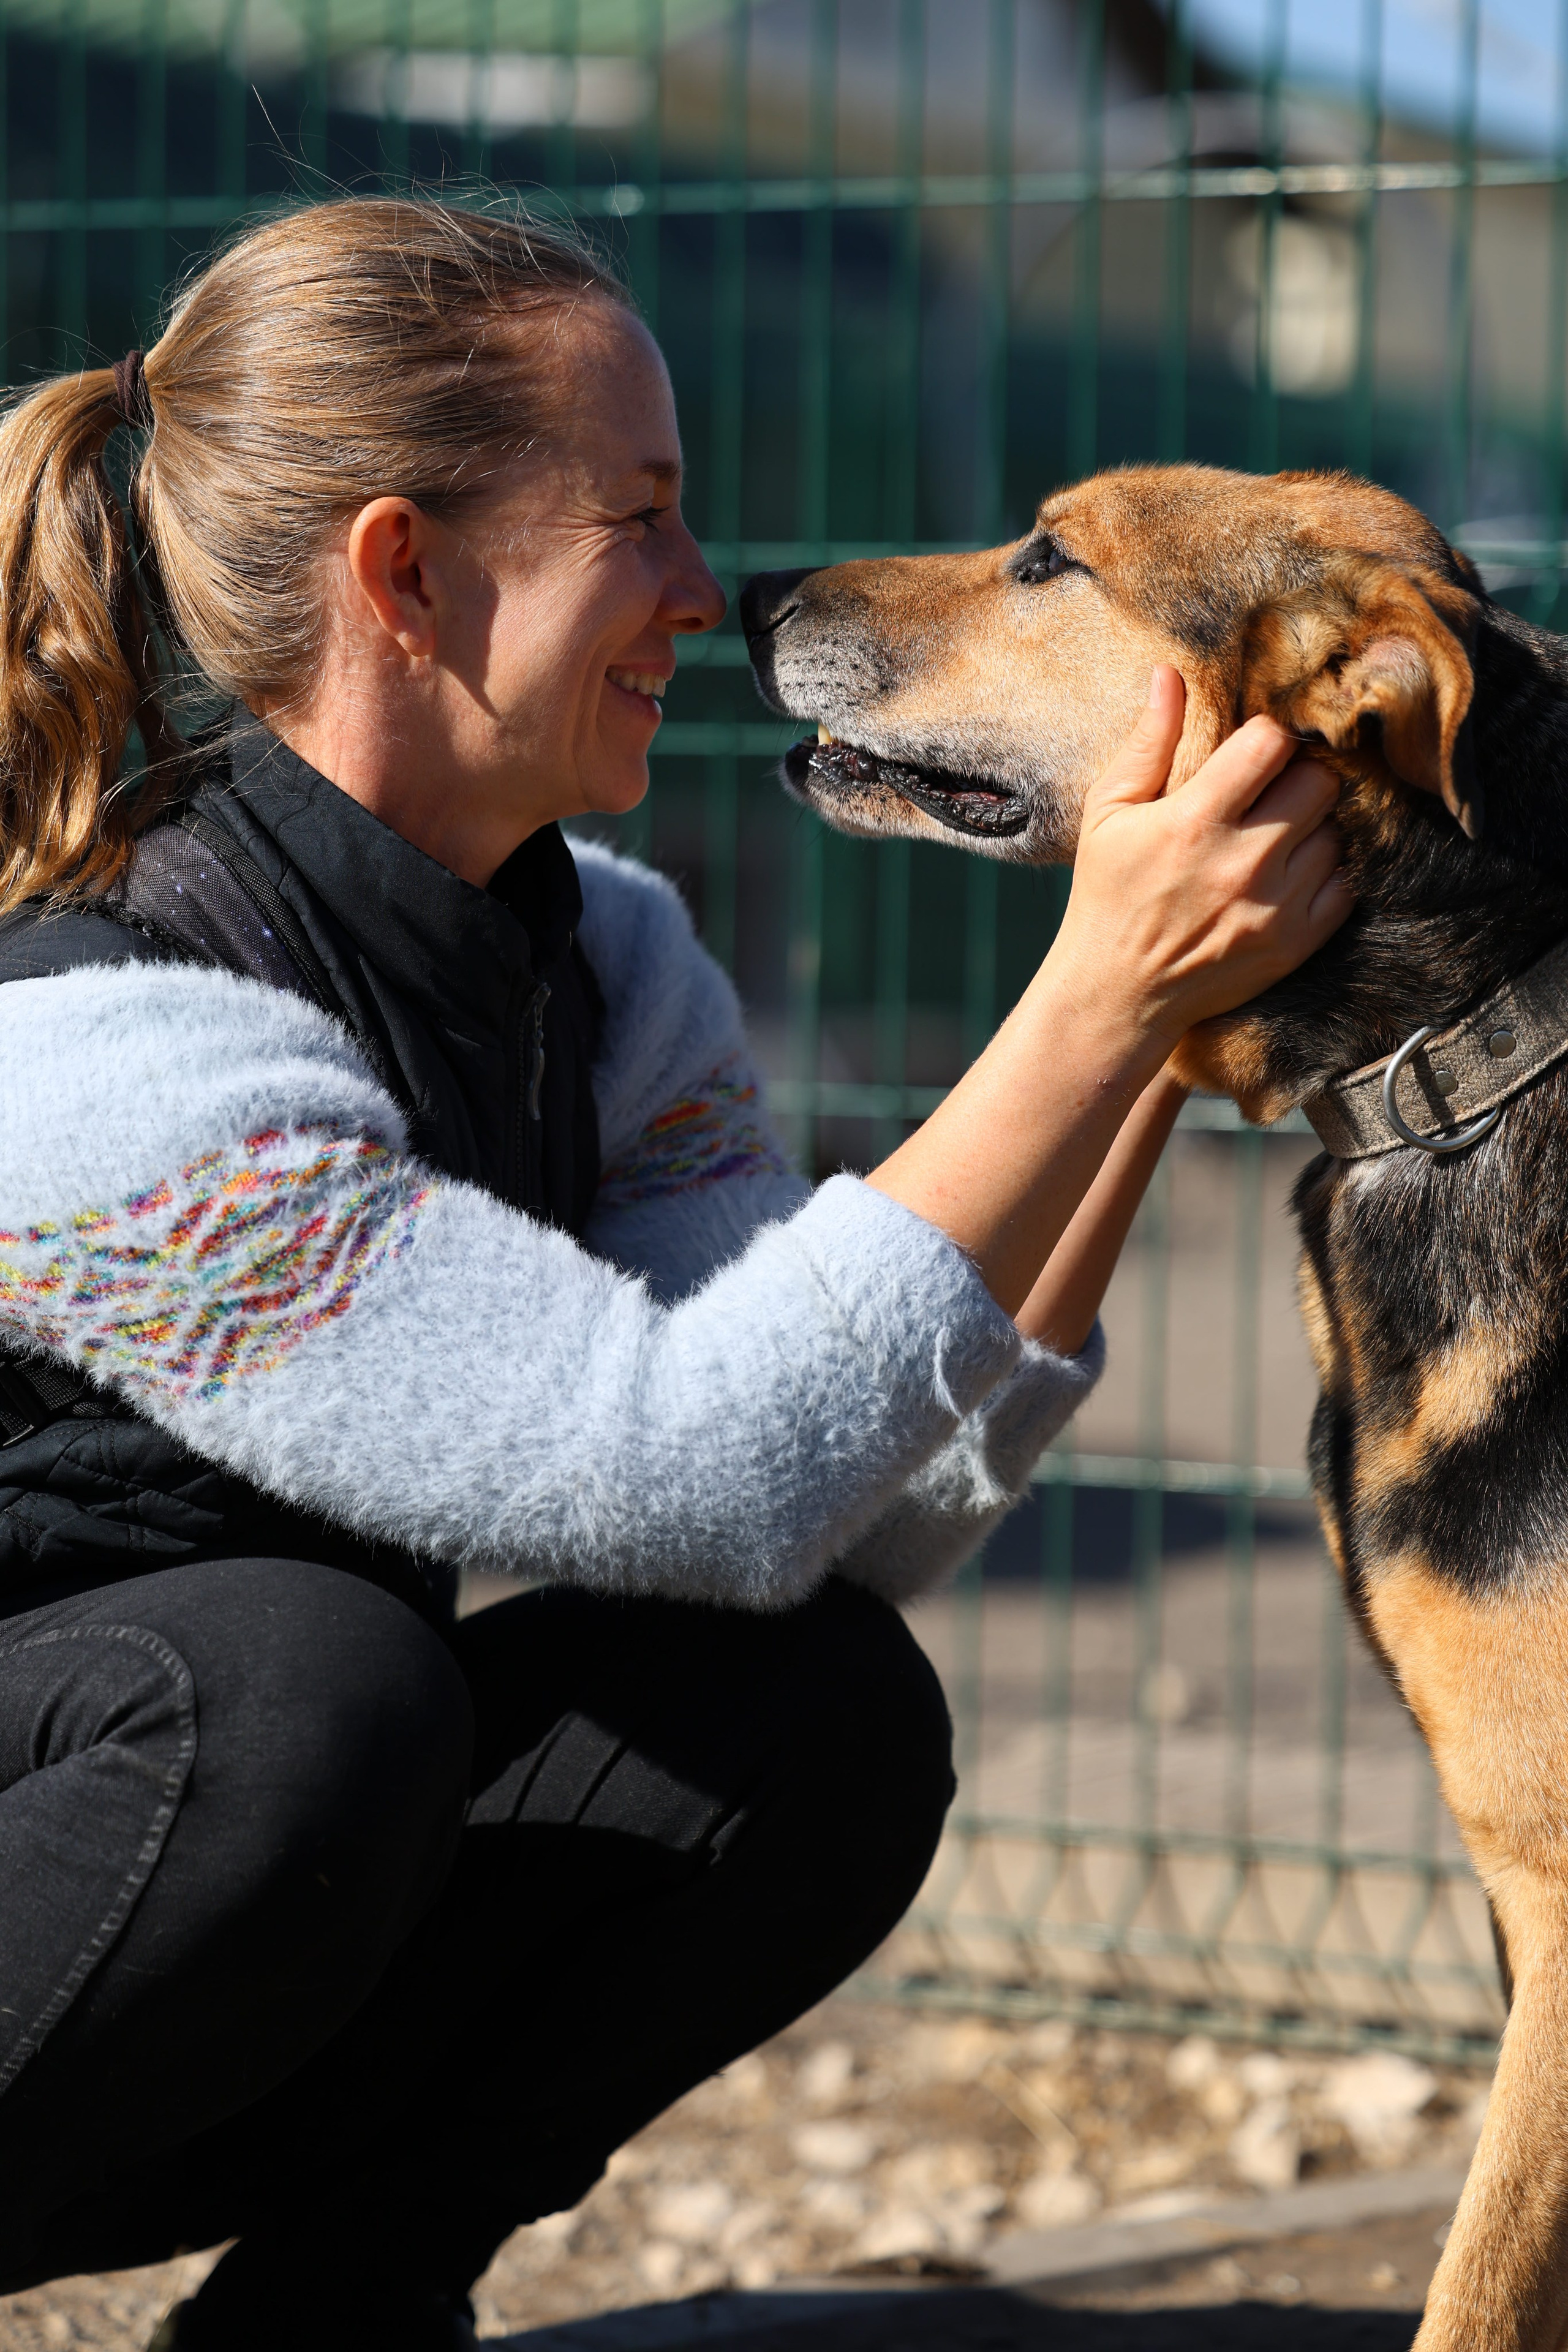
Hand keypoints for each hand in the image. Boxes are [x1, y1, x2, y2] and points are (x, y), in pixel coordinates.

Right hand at [1051, 667, 1350, 1049]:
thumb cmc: (1108, 895)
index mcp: (1195, 821)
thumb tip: (1170, 674)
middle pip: (1318, 783)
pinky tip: (1290, 875)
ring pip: (1335, 833)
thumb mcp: (1108, 812)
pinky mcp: (1296, 943)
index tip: (1252, 753)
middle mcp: (1243, 861)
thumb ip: (1147, 742)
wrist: (1118, 994)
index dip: (1266, 739)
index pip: (1271, 743)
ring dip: (1311, 829)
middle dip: (1297, 779)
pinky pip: (1345, 885)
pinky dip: (1325, 875)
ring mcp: (1275, 906)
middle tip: (1271, 794)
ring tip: (1276, 838)